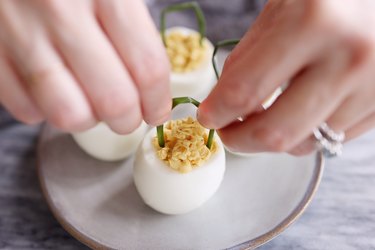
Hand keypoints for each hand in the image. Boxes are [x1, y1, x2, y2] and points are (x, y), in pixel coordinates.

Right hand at [0, 0, 170, 133]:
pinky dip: (46, 112)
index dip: (158, 101)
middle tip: (129, 116)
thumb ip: (136, 27)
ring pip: (68, 113)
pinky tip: (56, 92)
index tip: (158, 111)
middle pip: (113, 100)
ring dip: (89, 120)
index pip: (147, 68)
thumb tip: (152, 84)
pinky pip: (26, 108)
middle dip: (128, 120)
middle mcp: (63, 13)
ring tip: (92, 107)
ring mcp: (21, 32)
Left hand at [198, 0, 374, 154]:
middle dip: (239, 140)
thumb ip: (248, 57)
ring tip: (266, 115)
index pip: (245, 90)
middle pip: (275, 133)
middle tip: (228, 132)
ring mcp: (373, 87)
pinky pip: (331, 140)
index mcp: (312, 23)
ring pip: (303, 144)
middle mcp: (347, 59)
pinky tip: (300, 109)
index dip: (217, 112)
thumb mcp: (280, 8)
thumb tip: (222, 103)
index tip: (208, 117)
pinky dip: (306, 132)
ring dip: (274, 136)